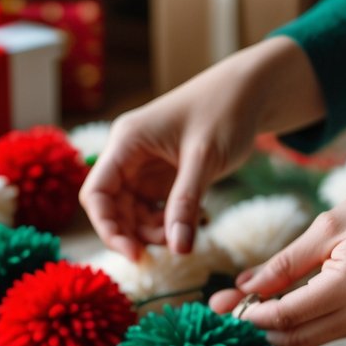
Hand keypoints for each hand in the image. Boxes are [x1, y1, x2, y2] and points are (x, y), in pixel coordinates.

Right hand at [80, 37, 324, 258]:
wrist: (249, 91)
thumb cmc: (225, 110)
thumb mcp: (205, 157)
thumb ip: (186, 202)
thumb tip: (178, 249)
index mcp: (127, 141)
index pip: (96, 192)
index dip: (107, 227)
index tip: (134, 254)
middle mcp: (128, 155)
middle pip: (111, 207)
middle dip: (133, 233)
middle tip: (168, 249)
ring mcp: (143, 166)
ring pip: (132, 212)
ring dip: (151, 232)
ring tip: (184, 236)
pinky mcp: (161, 176)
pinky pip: (152, 209)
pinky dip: (166, 224)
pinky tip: (188, 226)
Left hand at [209, 154, 345, 345]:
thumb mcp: (326, 226)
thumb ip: (284, 263)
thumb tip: (244, 288)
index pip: (286, 316)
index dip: (249, 316)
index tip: (218, 308)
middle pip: (293, 339)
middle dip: (253, 330)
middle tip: (219, 314)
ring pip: (306, 342)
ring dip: (271, 332)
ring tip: (237, 310)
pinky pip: (322, 332)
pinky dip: (294, 326)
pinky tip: (270, 308)